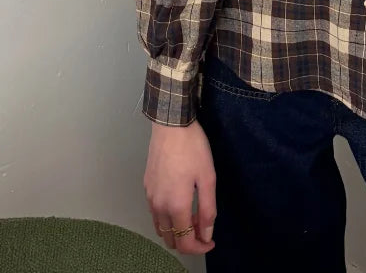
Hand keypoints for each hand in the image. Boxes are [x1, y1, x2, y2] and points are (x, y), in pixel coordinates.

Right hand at [144, 119, 215, 256]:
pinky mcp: (146, 187)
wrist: (171, 125)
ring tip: (193, 215)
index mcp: (175, 206)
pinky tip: (179, 203)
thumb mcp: (208, 178)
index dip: (199, 248)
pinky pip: (155, 214)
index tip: (211, 241)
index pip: (184, 243)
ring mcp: (150, 197)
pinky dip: (167, 218)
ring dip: (176, 230)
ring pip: (161, 228)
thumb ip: (207, 209)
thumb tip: (207, 234)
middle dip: (188, 240)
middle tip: (203, 226)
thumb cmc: (193, 149)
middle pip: (170, 239)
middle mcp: (158, 207)